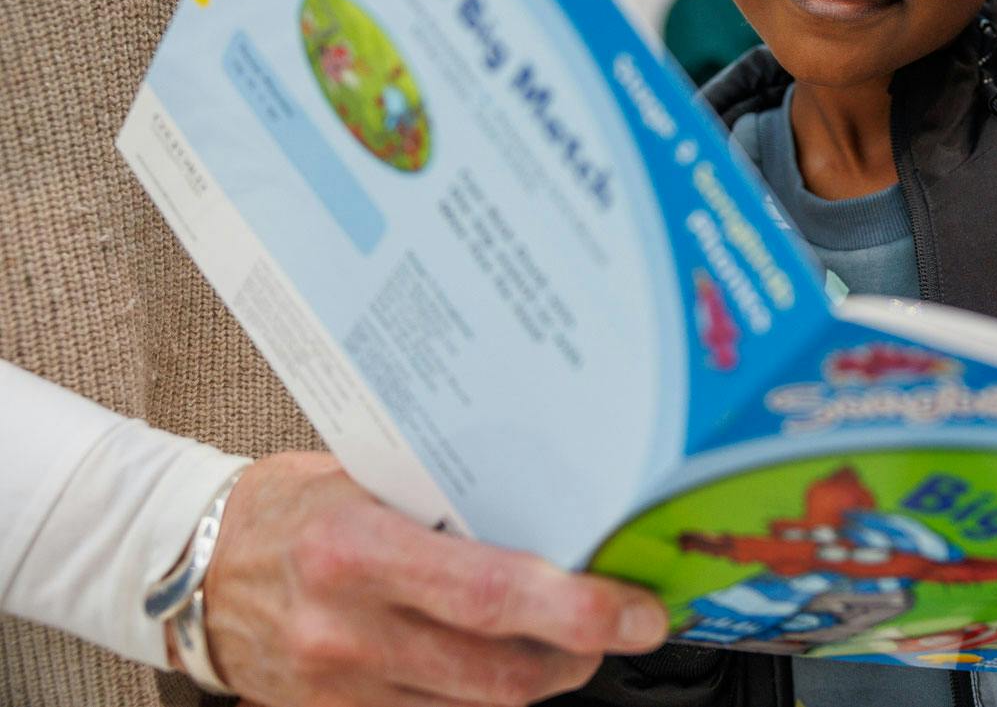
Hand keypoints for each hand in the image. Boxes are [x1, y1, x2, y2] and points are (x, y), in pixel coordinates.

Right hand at [203, 453, 666, 706]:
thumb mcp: (370, 480)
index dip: (579, 610)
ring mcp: (342, 689)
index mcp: (358, 551)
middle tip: (629, 620)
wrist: (190, 572)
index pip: (491, 595)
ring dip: (542, 675)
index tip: (638, 608)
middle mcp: (349, 631)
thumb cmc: (292, 509)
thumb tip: (562, 511)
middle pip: (503, 672)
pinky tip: (500, 656)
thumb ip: (454, 504)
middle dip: (583, 651)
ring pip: (481, 705)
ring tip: (571, 634)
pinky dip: (484, 693)